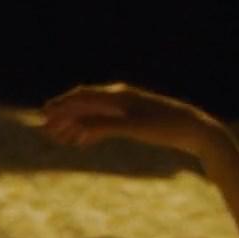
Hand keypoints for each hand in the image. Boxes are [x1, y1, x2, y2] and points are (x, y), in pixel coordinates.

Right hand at [39, 83, 219, 154]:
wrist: (195, 130)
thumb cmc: (165, 127)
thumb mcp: (133, 128)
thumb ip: (104, 126)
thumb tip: (77, 128)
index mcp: (117, 95)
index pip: (82, 97)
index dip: (61, 106)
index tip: (43, 115)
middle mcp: (119, 97)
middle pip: (84, 105)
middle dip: (64, 117)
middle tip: (46, 130)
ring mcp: (126, 108)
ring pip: (94, 115)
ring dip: (75, 125)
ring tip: (60, 139)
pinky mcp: (134, 119)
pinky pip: (105, 123)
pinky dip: (91, 131)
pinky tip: (83, 143)